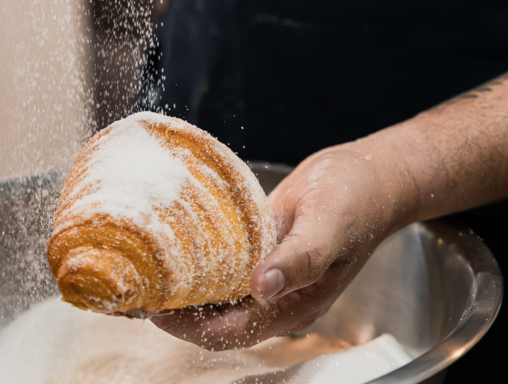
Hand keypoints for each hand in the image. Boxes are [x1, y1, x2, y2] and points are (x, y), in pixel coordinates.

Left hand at [151, 137, 417, 349]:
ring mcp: (267, 274)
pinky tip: (176, 249)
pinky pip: (223, 266)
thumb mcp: (328, 227)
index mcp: (293, 306)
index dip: (188, 328)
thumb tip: (262, 288)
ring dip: (184, 289)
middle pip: (215, 320)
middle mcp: (276, 297)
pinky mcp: (261, 251)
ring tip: (148, 271)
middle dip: (176, 313)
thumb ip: (299, 260)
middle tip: (139, 289)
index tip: (153, 308)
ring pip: (216, 295)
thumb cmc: (357, 200)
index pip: (229, 333)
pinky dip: (199, 264)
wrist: (369, 174)